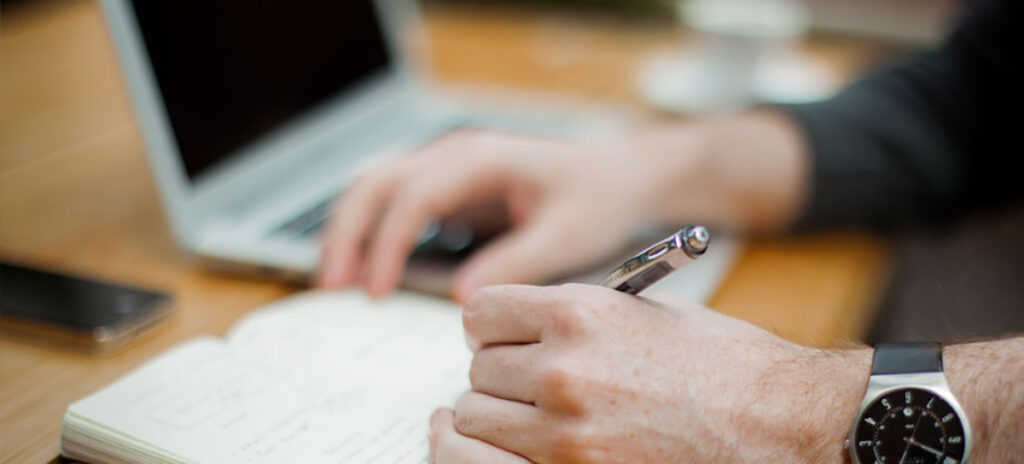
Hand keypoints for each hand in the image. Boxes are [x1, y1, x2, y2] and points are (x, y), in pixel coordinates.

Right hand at [317, 130, 685, 300]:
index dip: (386, 243)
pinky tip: (365, 267)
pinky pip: (395, 200)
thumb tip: (462, 300)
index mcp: (482, 159)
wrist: (620, 176)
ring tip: (335, 281)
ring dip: (349, 229)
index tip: (375, 291)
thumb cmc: (598, 200)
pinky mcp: (450, 186)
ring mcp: (449, 166)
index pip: (413, 195)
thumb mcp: (566, 236)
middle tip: (332, 287)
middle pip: (377, 182)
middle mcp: (456, 154)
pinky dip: (371, 230)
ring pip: (376, 185)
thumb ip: (515, 264)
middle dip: (346, 232)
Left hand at [436, 283, 870, 462]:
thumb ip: (572, 314)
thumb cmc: (724, 366)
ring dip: (501, 417)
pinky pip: (496, 462)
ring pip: (477, 420)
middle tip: (529, 380)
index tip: (502, 337)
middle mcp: (563, 369)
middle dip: (500, 374)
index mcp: (579, 313)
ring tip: (538, 415)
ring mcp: (566, 432)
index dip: (492, 326)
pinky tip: (538, 442)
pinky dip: (509, 453)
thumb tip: (520, 325)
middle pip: (477, 369)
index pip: (479, 312)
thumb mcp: (644, 311)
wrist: (780, 423)